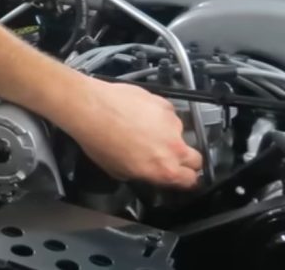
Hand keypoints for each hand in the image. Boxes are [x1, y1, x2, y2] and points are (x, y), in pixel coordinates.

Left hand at [63, 77, 202, 188]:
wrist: (90, 108)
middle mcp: (173, 147)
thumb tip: (143, 171)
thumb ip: (141, 174)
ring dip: (167, 134)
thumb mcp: (116, 170)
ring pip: (180, 134)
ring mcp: (172, 123)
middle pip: (196, 159)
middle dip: (185, 160)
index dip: (186, 180)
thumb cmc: (98, 137)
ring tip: (143, 130)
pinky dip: (159, 116)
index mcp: (164, 169)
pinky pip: (169, 114)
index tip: (181, 177)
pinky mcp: (165, 104)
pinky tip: (140, 115)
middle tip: (165, 155)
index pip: (191, 181)